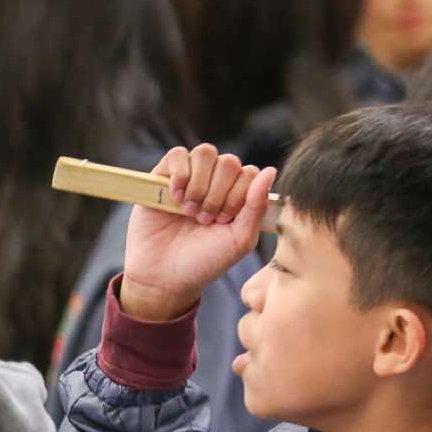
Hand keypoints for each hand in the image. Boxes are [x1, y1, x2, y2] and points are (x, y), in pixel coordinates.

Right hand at [120, 145, 276, 322]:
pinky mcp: (162, 176)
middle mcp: (214, 182)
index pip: (249, 173)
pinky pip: (177, 154)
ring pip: (205, 153)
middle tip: (204, 220)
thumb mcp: (239, 240)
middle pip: (229, 161)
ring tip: (189, 210)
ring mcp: (189, 177)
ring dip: (199, 184)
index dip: (238, 195)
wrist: (164, 278)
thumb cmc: (204, 262)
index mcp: (236, 196)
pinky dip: (179, 174)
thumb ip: (256, 206)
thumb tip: (270, 170)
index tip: (223, 221)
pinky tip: (175, 198)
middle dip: (218, 193)